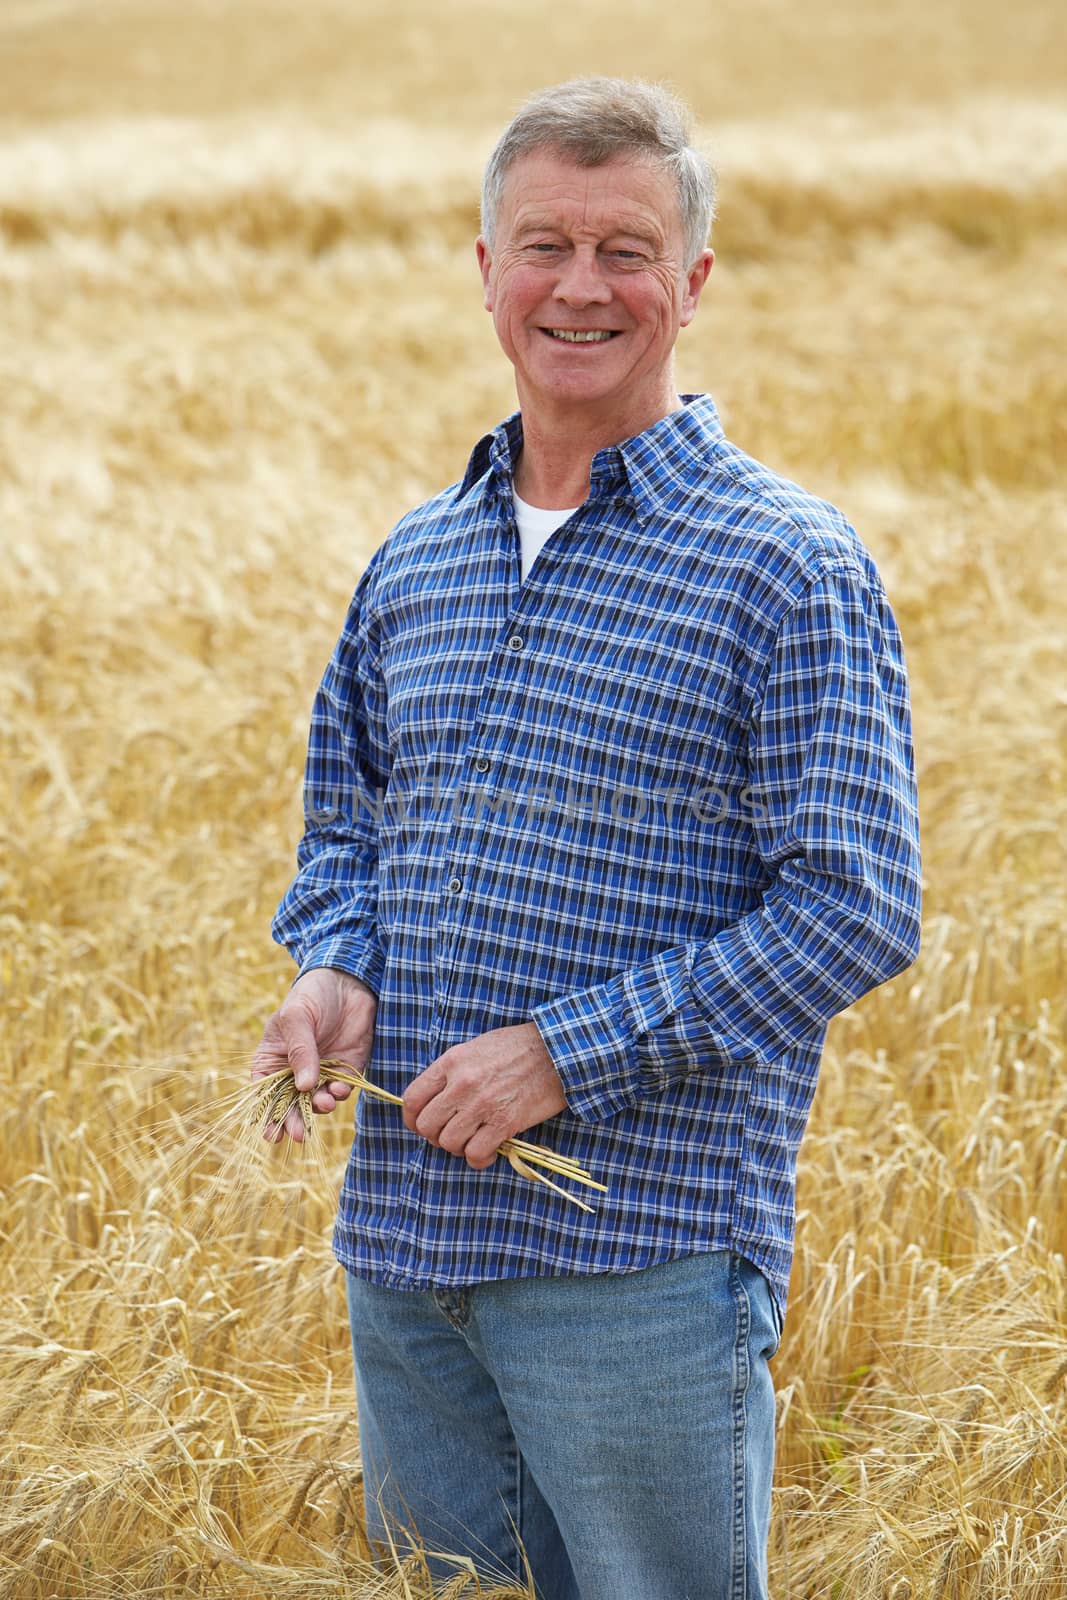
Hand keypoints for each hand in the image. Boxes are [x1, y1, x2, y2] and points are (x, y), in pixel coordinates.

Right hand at [252, 967, 377, 1143]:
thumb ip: (300, 1051)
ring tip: (324, 1104)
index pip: (267, 1093)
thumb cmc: (312, 995)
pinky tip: (338, 1090)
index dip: (268, 1115)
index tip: (273, 1133)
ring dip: (320, 1108)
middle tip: (298, 1134)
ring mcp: (322, 1071)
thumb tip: (303, 1087)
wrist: (348, 980)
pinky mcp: (347, 1069)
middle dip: (295, 1121)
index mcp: (274, 1059)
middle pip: (292, 1104)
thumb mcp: (297, 1018)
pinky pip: (342, 1089)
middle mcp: (297, 1070)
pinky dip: (340, 1094)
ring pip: (318, 1100)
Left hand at [402, 1022, 566, 1169]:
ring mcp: (482, 1104)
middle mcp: (462, 1084)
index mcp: (451, 1062)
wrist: (557, 1051)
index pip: (412, 1099)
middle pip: (426, 1126)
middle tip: (451, 1133)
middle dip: (434, 1136)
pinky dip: (478, 1158)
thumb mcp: (475, 1048)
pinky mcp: (504, 1122)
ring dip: (458, 1147)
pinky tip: (487, 1151)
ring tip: (472, 1140)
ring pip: (449, 1142)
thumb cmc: (517, 1047)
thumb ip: (451, 1072)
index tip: (420, 1124)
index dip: (411, 1119)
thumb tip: (434, 1100)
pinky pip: (476, 1153)